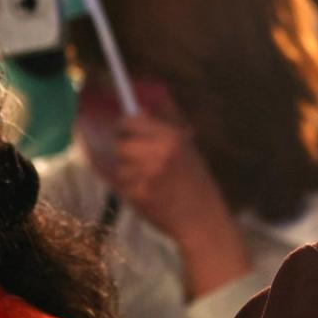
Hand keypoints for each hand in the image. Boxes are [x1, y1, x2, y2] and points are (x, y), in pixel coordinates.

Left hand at [81, 81, 250, 295]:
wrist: (201, 218)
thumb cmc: (195, 180)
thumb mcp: (188, 146)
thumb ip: (168, 122)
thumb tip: (147, 99)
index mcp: (171, 137)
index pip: (132, 119)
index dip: (125, 123)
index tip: (124, 125)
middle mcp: (157, 153)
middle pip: (120, 139)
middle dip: (124, 145)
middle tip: (138, 155)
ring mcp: (144, 175)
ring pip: (116, 161)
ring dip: (124, 167)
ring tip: (145, 176)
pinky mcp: (135, 194)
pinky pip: (116, 181)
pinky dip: (123, 183)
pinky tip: (142, 189)